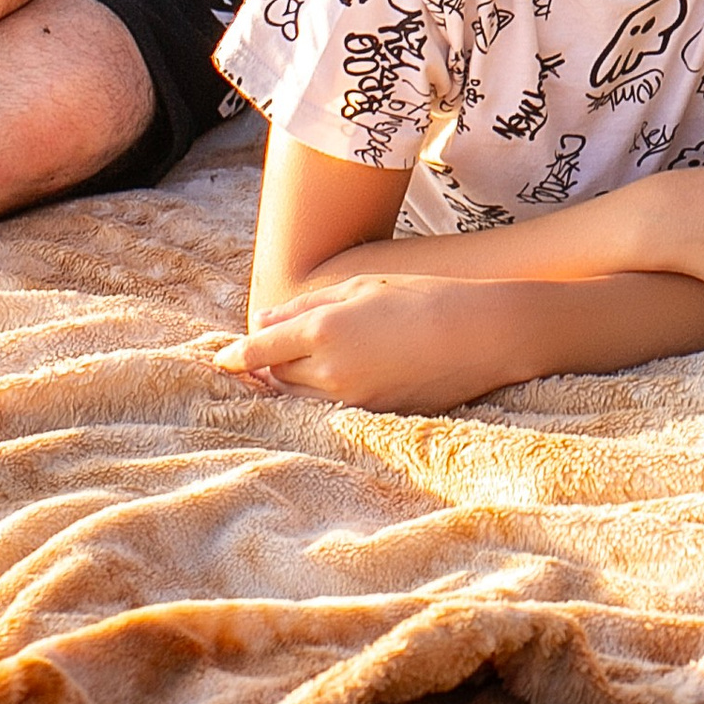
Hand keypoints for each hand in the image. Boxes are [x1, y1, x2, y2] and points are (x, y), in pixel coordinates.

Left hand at [217, 273, 473, 409]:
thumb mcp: (363, 285)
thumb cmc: (423, 297)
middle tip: (273, 351)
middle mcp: (329, 369)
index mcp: (324, 328)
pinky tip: (334, 381)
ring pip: (299, 398)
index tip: (222, 360)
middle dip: (269, 365)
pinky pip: (328, 411)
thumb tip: (262, 321)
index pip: (260, 350)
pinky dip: (320, 398)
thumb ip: (307, 304)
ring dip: (291, 384)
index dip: (237, 356)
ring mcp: (350, 399)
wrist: (480, 335)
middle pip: (276, 375)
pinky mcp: (371, 417)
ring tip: (303, 365)